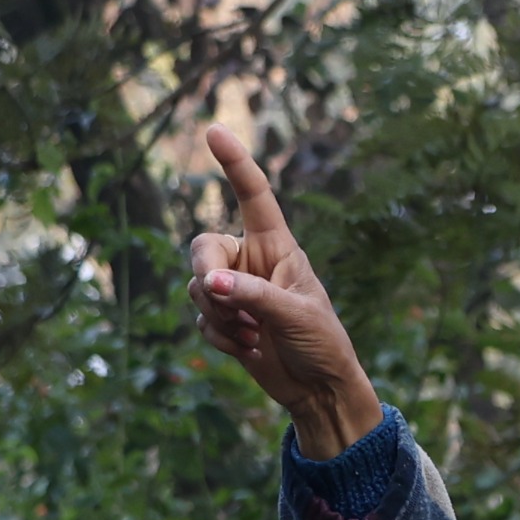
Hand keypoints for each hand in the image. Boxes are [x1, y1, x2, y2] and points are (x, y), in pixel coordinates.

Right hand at [187, 126, 382, 458]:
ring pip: (198, 287)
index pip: (254, 197)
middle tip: (224, 298)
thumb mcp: (296, 315)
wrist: (319, 388)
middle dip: (207, 275)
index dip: (235, 163)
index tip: (214, 130)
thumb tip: (211, 282)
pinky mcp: (225, 320)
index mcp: (277, 248)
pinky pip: (201, 318)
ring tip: (255, 334)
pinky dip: (219, 336)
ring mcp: (236, 291)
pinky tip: (248, 349)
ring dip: (219, 315)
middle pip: (203, 248)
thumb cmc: (321, 343)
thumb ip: (254, 295)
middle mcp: (251, 263)